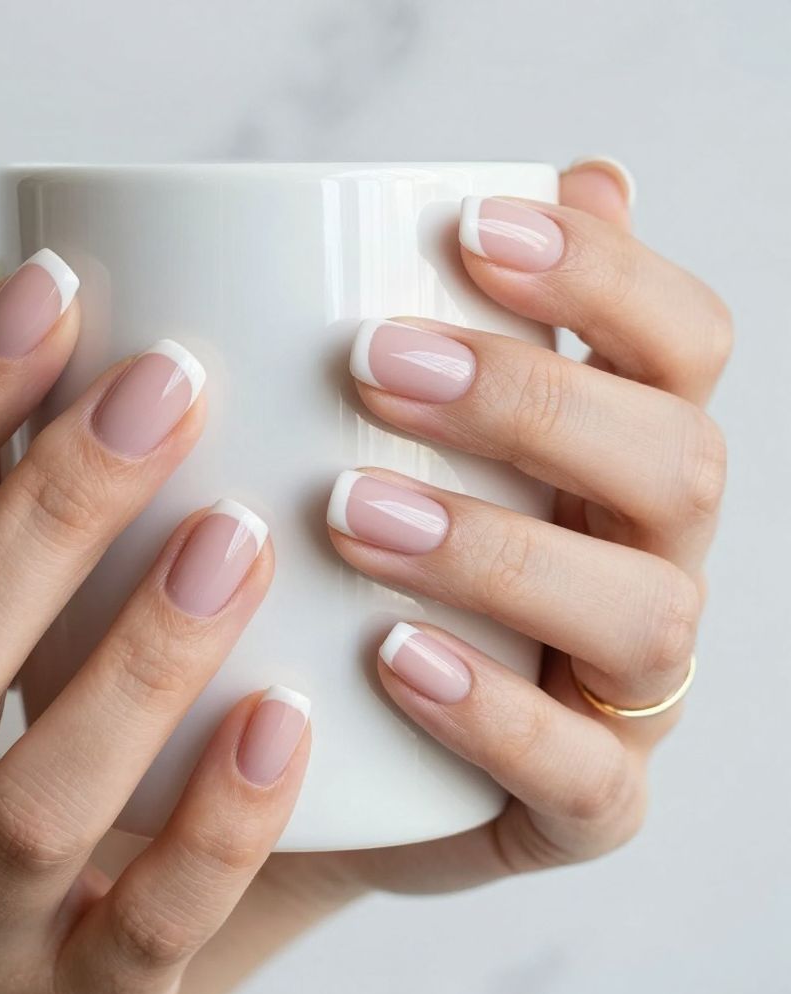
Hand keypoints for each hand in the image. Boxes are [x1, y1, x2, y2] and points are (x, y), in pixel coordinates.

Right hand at [0, 254, 309, 993]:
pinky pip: (150, 923)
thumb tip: (129, 371)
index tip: (46, 290)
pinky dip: (218, 822)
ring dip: (139, 657)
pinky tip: (288, 717)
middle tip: (169, 383)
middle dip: (48, 505)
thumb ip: (11, 555)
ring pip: (37, 796)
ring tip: (237, 537)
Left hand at [227, 160, 728, 934]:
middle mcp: (647, 560)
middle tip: (372, 367)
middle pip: (676, 461)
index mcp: (619, 458)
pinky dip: (495, 716)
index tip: (467, 228)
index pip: (681, 341)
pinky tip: (392, 657)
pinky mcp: (585, 803)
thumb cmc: (349, 562)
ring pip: (646, 616)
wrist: (323, 740)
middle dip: (532, 404)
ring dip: (499, 551)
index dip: (603, 275)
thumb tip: (568, 177)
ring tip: (353, 513)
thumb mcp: (373, 436)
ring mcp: (630, 691)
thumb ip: (446, 317)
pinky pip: (587, 777)